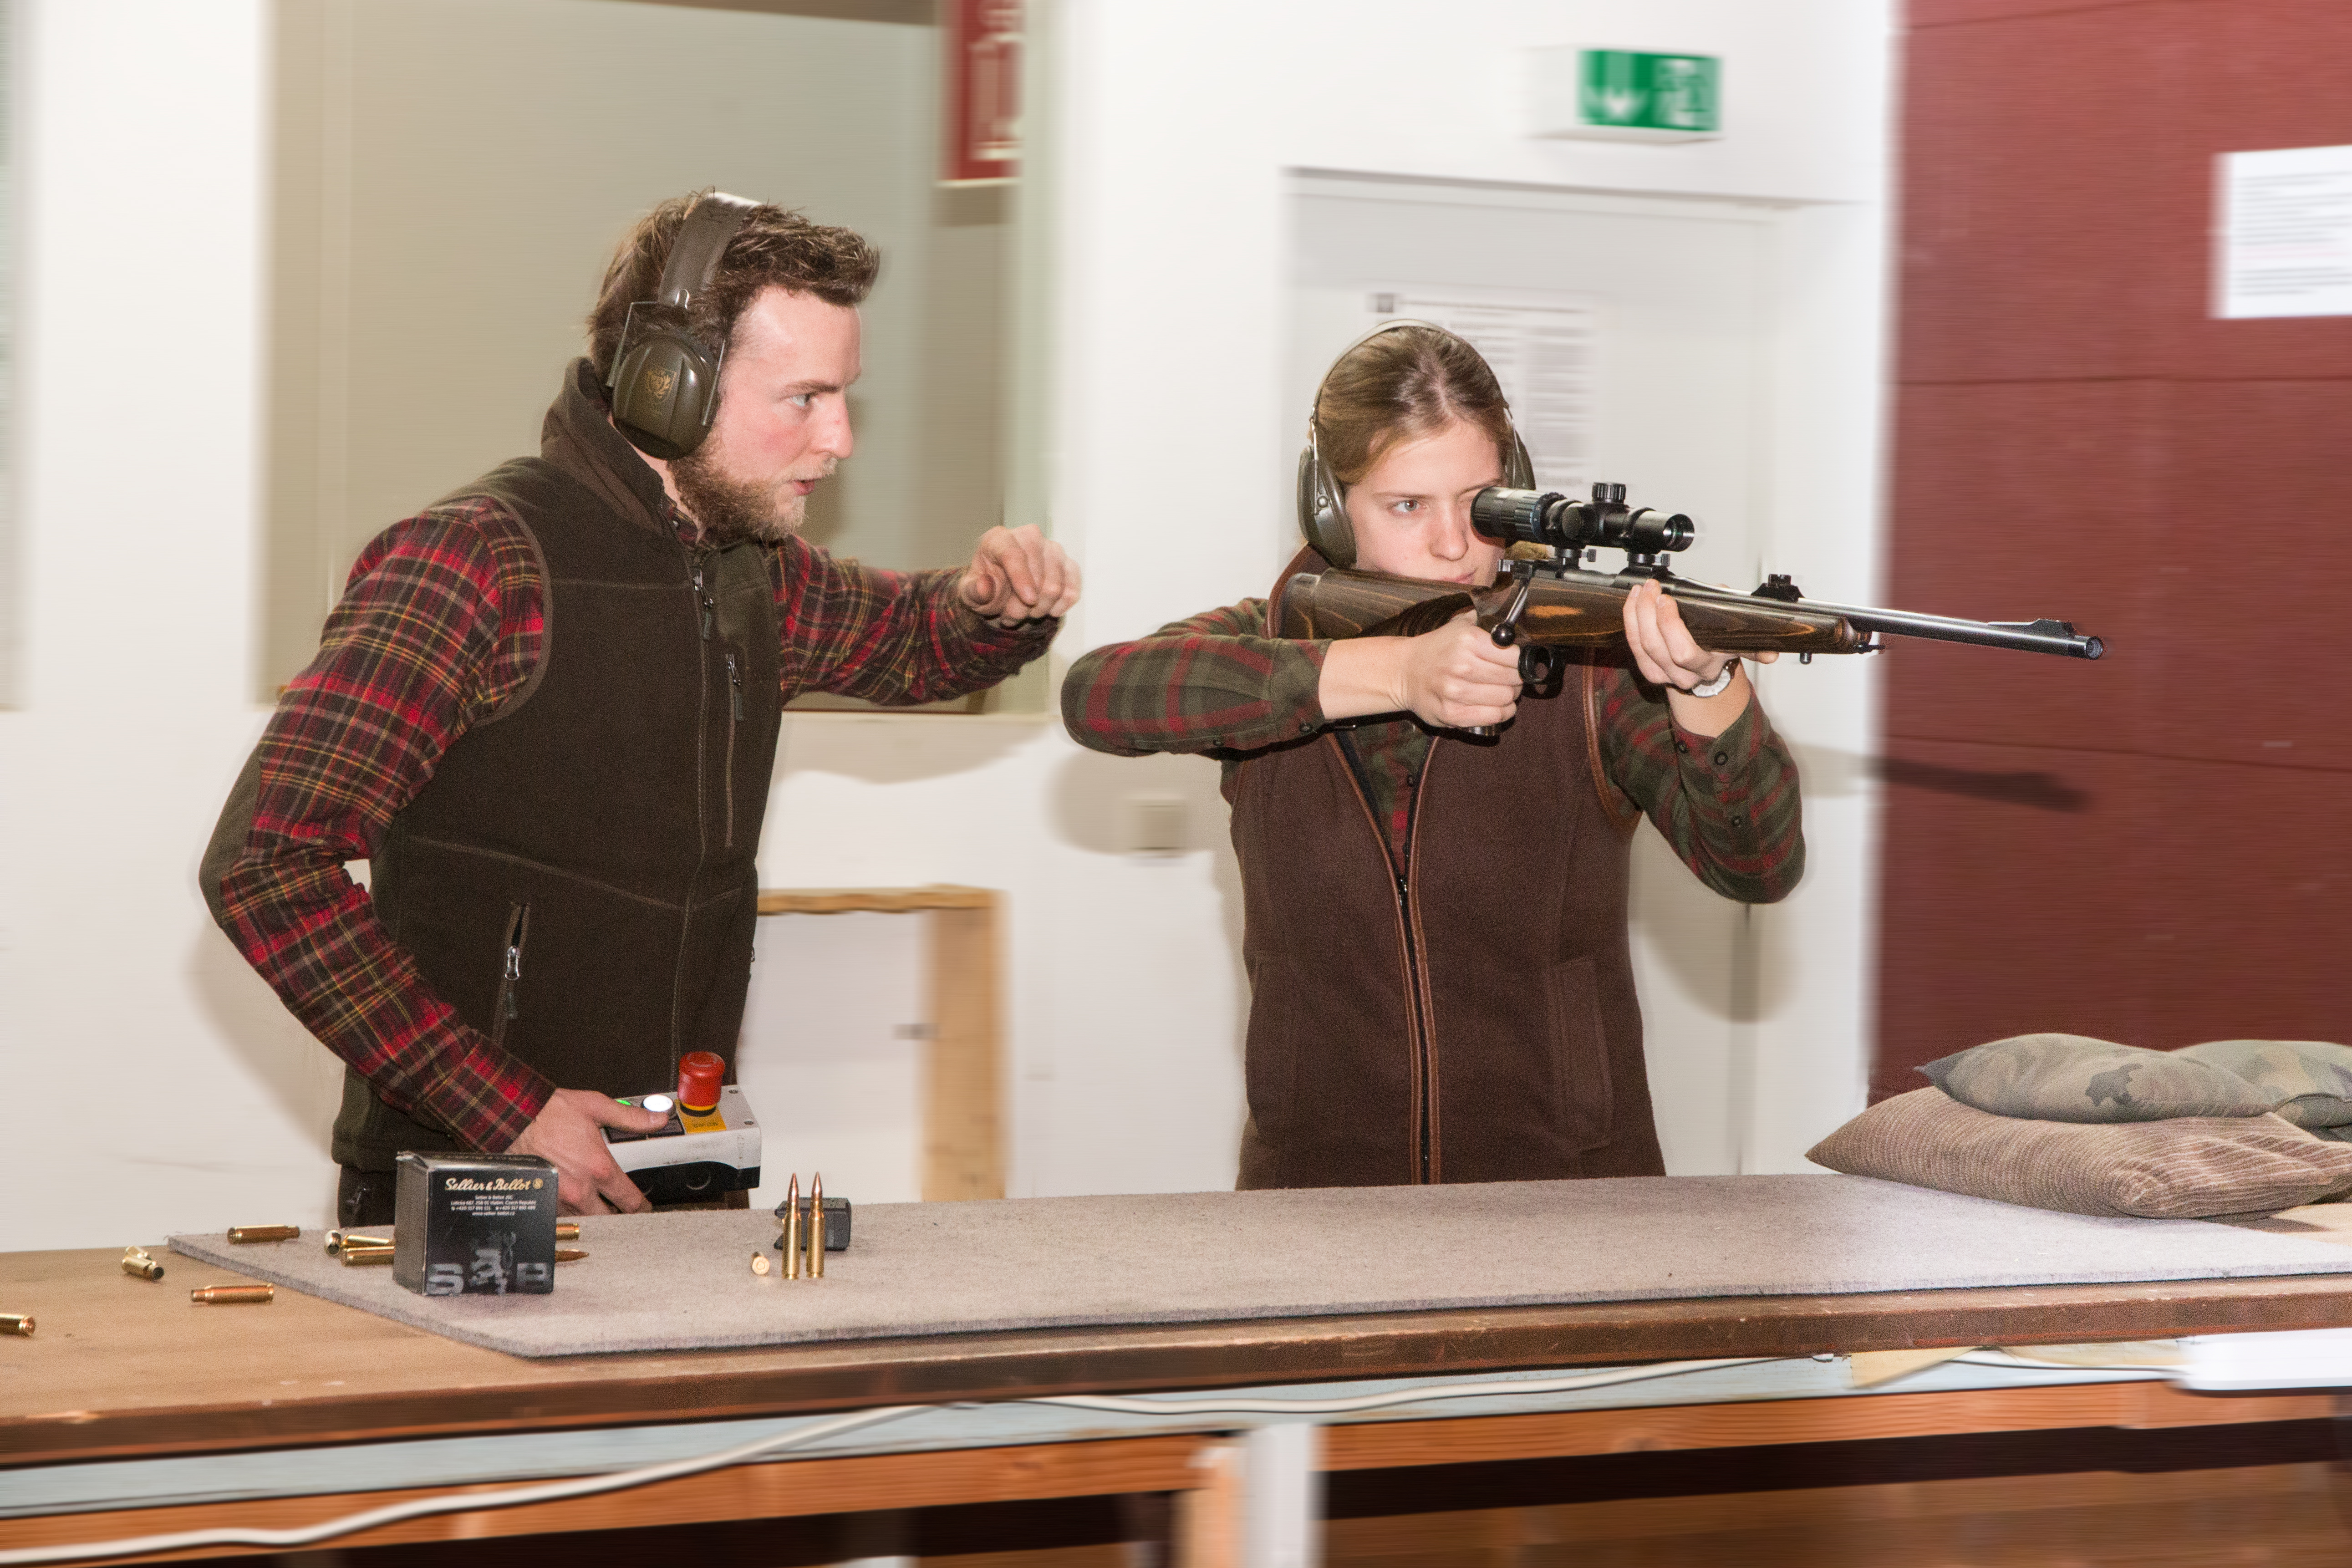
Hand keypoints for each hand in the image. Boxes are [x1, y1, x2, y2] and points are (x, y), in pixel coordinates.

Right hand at [507, 1088, 666, 1215]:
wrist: (514, 1118)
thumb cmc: (550, 1113)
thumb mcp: (596, 1107)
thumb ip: (631, 1118)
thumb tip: (658, 1119)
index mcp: (599, 1168)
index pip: (630, 1201)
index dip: (642, 1207)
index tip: (645, 1208)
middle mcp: (581, 1189)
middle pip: (610, 1220)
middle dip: (619, 1218)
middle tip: (623, 1212)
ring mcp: (560, 1199)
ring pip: (586, 1221)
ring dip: (595, 1217)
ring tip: (602, 1209)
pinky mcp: (544, 1201)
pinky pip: (563, 1217)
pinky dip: (572, 1214)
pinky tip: (576, 1205)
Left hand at [959, 524, 1079, 627]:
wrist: (1002, 589)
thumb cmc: (986, 586)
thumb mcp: (970, 592)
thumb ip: (974, 590)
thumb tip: (985, 587)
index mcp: (999, 538)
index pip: (1014, 554)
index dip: (1022, 578)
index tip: (1028, 600)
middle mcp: (1029, 537)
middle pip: (1038, 572)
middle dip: (1025, 605)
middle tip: (1010, 617)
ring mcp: (1052, 549)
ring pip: (1057, 584)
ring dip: (1041, 609)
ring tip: (1025, 614)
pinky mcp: (1068, 564)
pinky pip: (1072, 589)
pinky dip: (1061, 606)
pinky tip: (1048, 611)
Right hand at [1395, 610, 1524, 729]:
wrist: (1404, 672)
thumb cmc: (1436, 649)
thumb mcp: (1457, 626)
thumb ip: (1484, 620)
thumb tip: (1511, 621)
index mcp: (1468, 640)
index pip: (1515, 657)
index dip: (1519, 661)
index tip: (1515, 663)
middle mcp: (1463, 666)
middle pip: (1513, 679)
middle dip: (1516, 680)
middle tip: (1509, 679)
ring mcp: (1456, 692)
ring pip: (1505, 699)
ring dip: (1509, 697)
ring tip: (1501, 691)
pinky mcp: (1452, 714)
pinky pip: (1494, 717)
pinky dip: (1502, 713)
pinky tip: (1497, 706)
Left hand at [1620, 580, 1777, 691]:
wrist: (1708, 668)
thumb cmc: (1721, 644)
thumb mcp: (1740, 640)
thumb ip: (1755, 645)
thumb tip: (1771, 654)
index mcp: (1707, 666)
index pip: (1683, 652)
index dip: (1670, 626)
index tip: (1668, 599)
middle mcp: (1683, 674)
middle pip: (1657, 648)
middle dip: (1649, 614)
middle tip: (1652, 589)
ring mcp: (1663, 675)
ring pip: (1642, 647)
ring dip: (1637, 615)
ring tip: (1641, 591)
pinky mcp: (1649, 670)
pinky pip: (1633, 647)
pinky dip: (1630, 622)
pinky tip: (1632, 602)